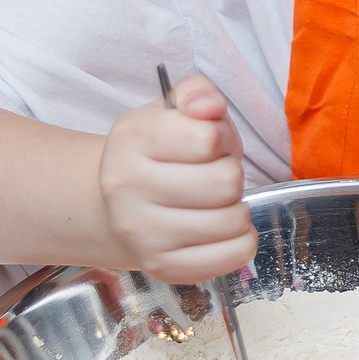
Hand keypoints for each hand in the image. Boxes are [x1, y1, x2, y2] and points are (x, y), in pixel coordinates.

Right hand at [97, 75, 252, 281]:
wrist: (117, 205)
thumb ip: (197, 92)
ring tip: (212, 202)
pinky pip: (236, 254)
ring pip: (234, 220)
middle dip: (230, 175)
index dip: (220, 138)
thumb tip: (207, 106)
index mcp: (132, 140)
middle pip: (226, 183)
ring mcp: (142, 234)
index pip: (208, 138)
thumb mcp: (174, 110)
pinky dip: (241, 240)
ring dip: (236, 208)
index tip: (206, 144)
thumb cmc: (162, 152)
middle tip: (212, 175)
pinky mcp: (163, 267)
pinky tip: (219, 228)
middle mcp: (127, 189)